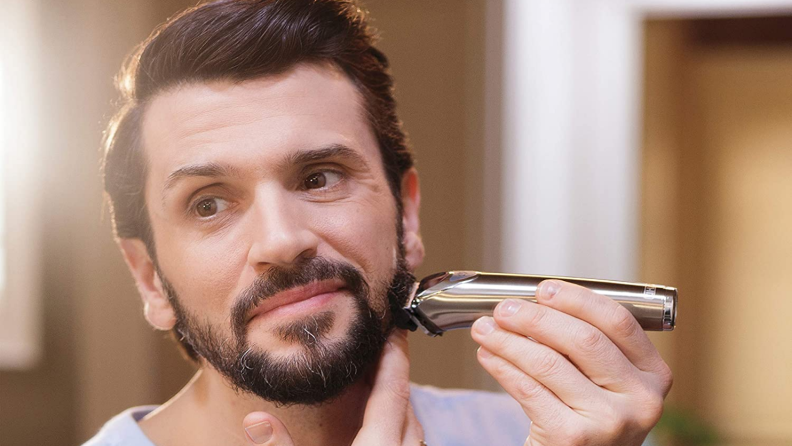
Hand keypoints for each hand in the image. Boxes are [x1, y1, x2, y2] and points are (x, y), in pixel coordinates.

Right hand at [241, 330, 424, 444]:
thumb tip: (257, 420)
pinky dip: (398, 429)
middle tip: (383, 350)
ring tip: (379, 385)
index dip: (394, 358)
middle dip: (396, 375)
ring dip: (398, 404)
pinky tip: (379, 428)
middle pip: (408, 407)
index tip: (394, 332)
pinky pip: (408, 445)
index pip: (392, 393)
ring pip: (412, 430)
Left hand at [471, 280, 672, 445]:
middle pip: (583, 339)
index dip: (577, 299)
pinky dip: (502, 367)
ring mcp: (609, 421)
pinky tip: (489, 355)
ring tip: (485, 329)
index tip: (544, 288)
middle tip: (504, 309)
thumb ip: (586, 346)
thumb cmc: (589, 418)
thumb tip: (532, 303)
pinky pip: (528, 389)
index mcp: (654, 375)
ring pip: (549, 363)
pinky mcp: (573, 438)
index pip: (618, 322)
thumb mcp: (606, 383)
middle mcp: (640, 400)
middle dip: (536, 317)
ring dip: (509, 340)